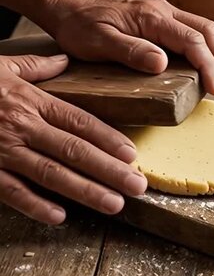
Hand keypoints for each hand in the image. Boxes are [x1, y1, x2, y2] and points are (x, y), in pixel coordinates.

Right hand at [0, 54, 146, 223]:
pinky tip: (60, 216)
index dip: (109, 139)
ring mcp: (0, 149)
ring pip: (50, 173)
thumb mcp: (0, 67)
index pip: (79, 121)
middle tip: (138, 186)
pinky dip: (34, 205)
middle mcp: (20, 125)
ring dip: (85, 191)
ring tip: (114, 204)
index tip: (132, 154)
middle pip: (74, 150)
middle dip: (110, 170)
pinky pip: (10, 191)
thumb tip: (63, 60)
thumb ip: (35, 68)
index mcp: (30, 100)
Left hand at [51, 0, 213, 95]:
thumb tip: (162, 64)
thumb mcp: (97, 42)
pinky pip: (199, 31)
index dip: (209, 65)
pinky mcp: (166, 20)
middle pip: (209, 33)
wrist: (69, 7)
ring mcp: (168, 14)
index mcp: (152, 17)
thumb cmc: (80, 27)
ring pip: (209, 30)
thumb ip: (130, 51)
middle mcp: (165, 11)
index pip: (193, 40)